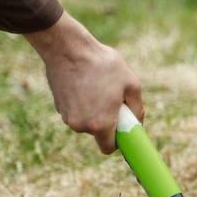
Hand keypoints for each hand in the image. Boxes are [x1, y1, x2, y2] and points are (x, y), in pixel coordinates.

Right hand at [24, 12, 142, 153]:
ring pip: (87, 121)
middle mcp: (80, 125)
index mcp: (100, 124)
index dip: (118, 141)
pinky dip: (83, 103)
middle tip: (114, 99)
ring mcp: (66, 117)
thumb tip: (137, 122)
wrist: (68, 49)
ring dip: (95, 110)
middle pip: (98, 132)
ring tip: (99, 86)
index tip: (123, 129)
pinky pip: (76, 111)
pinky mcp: (59, 106)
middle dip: (108, 120)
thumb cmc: (103, 64)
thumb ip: (137, 108)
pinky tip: (85, 84)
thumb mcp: (131, 84)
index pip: (108, 148)